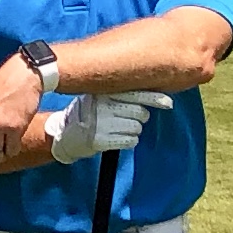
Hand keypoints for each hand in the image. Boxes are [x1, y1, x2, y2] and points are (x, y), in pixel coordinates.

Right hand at [45, 90, 171, 161]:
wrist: (63, 134)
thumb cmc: (87, 112)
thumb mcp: (99, 95)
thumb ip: (121, 92)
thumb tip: (153, 91)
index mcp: (104, 92)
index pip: (136, 93)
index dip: (155, 98)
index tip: (168, 103)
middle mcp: (102, 106)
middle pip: (141, 113)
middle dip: (140, 117)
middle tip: (128, 117)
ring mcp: (101, 123)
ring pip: (137, 128)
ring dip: (133, 130)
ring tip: (118, 127)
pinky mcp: (100, 140)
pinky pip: (130, 141)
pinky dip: (129, 140)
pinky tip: (118, 137)